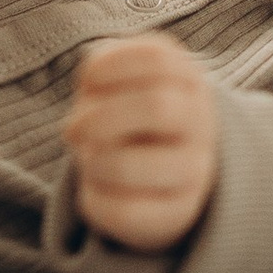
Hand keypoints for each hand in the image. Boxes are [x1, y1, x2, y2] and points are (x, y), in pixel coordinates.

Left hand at [66, 35, 220, 251]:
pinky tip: (95, 189)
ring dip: (94, 161)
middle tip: (71, 130)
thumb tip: (81, 125)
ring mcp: (195, 171)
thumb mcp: (119, 84)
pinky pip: (126, 211)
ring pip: (135, 165)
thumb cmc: (129, 116)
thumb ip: (100, 80)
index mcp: (187, 81)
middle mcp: (201, 124)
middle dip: (100, 118)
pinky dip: (93, 198)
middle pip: (156, 106)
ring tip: (89, 160)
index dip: (110, 65)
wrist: (164, 174)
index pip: (156, 58)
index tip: (87, 82)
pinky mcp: (179, 214)